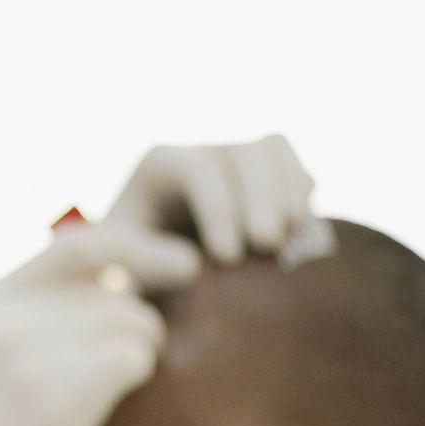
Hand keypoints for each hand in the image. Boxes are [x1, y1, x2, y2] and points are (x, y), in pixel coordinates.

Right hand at [0, 225, 199, 425]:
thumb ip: (32, 310)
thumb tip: (118, 281)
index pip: (82, 246)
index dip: (139, 249)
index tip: (179, 264)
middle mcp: (11, 316)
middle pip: (116, 295)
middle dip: (138, 324)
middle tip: (134, 356)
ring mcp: (32, 354)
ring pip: (132, 324)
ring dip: (140, 351)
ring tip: (116, 381)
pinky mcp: (58, 395)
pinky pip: (131, 359)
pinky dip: (137, 373)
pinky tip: (117, 395)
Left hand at [103, 134, 332, 265]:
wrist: (148, 274)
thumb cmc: (127, 271)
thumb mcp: (122, 269)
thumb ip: (144, 265)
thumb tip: (190, 266)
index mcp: (159, 166)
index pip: (197, 170)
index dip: (218, 208)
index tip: (227, 258)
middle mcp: (200, 153)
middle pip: (242, 153)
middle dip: (260, 196)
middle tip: (266, 244)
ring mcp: (235, 162)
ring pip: (273, 151)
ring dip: (289, 192)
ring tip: (291, 236)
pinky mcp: (264, 180)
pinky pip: (294, 171)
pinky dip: (302, 198)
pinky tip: (300, 236)